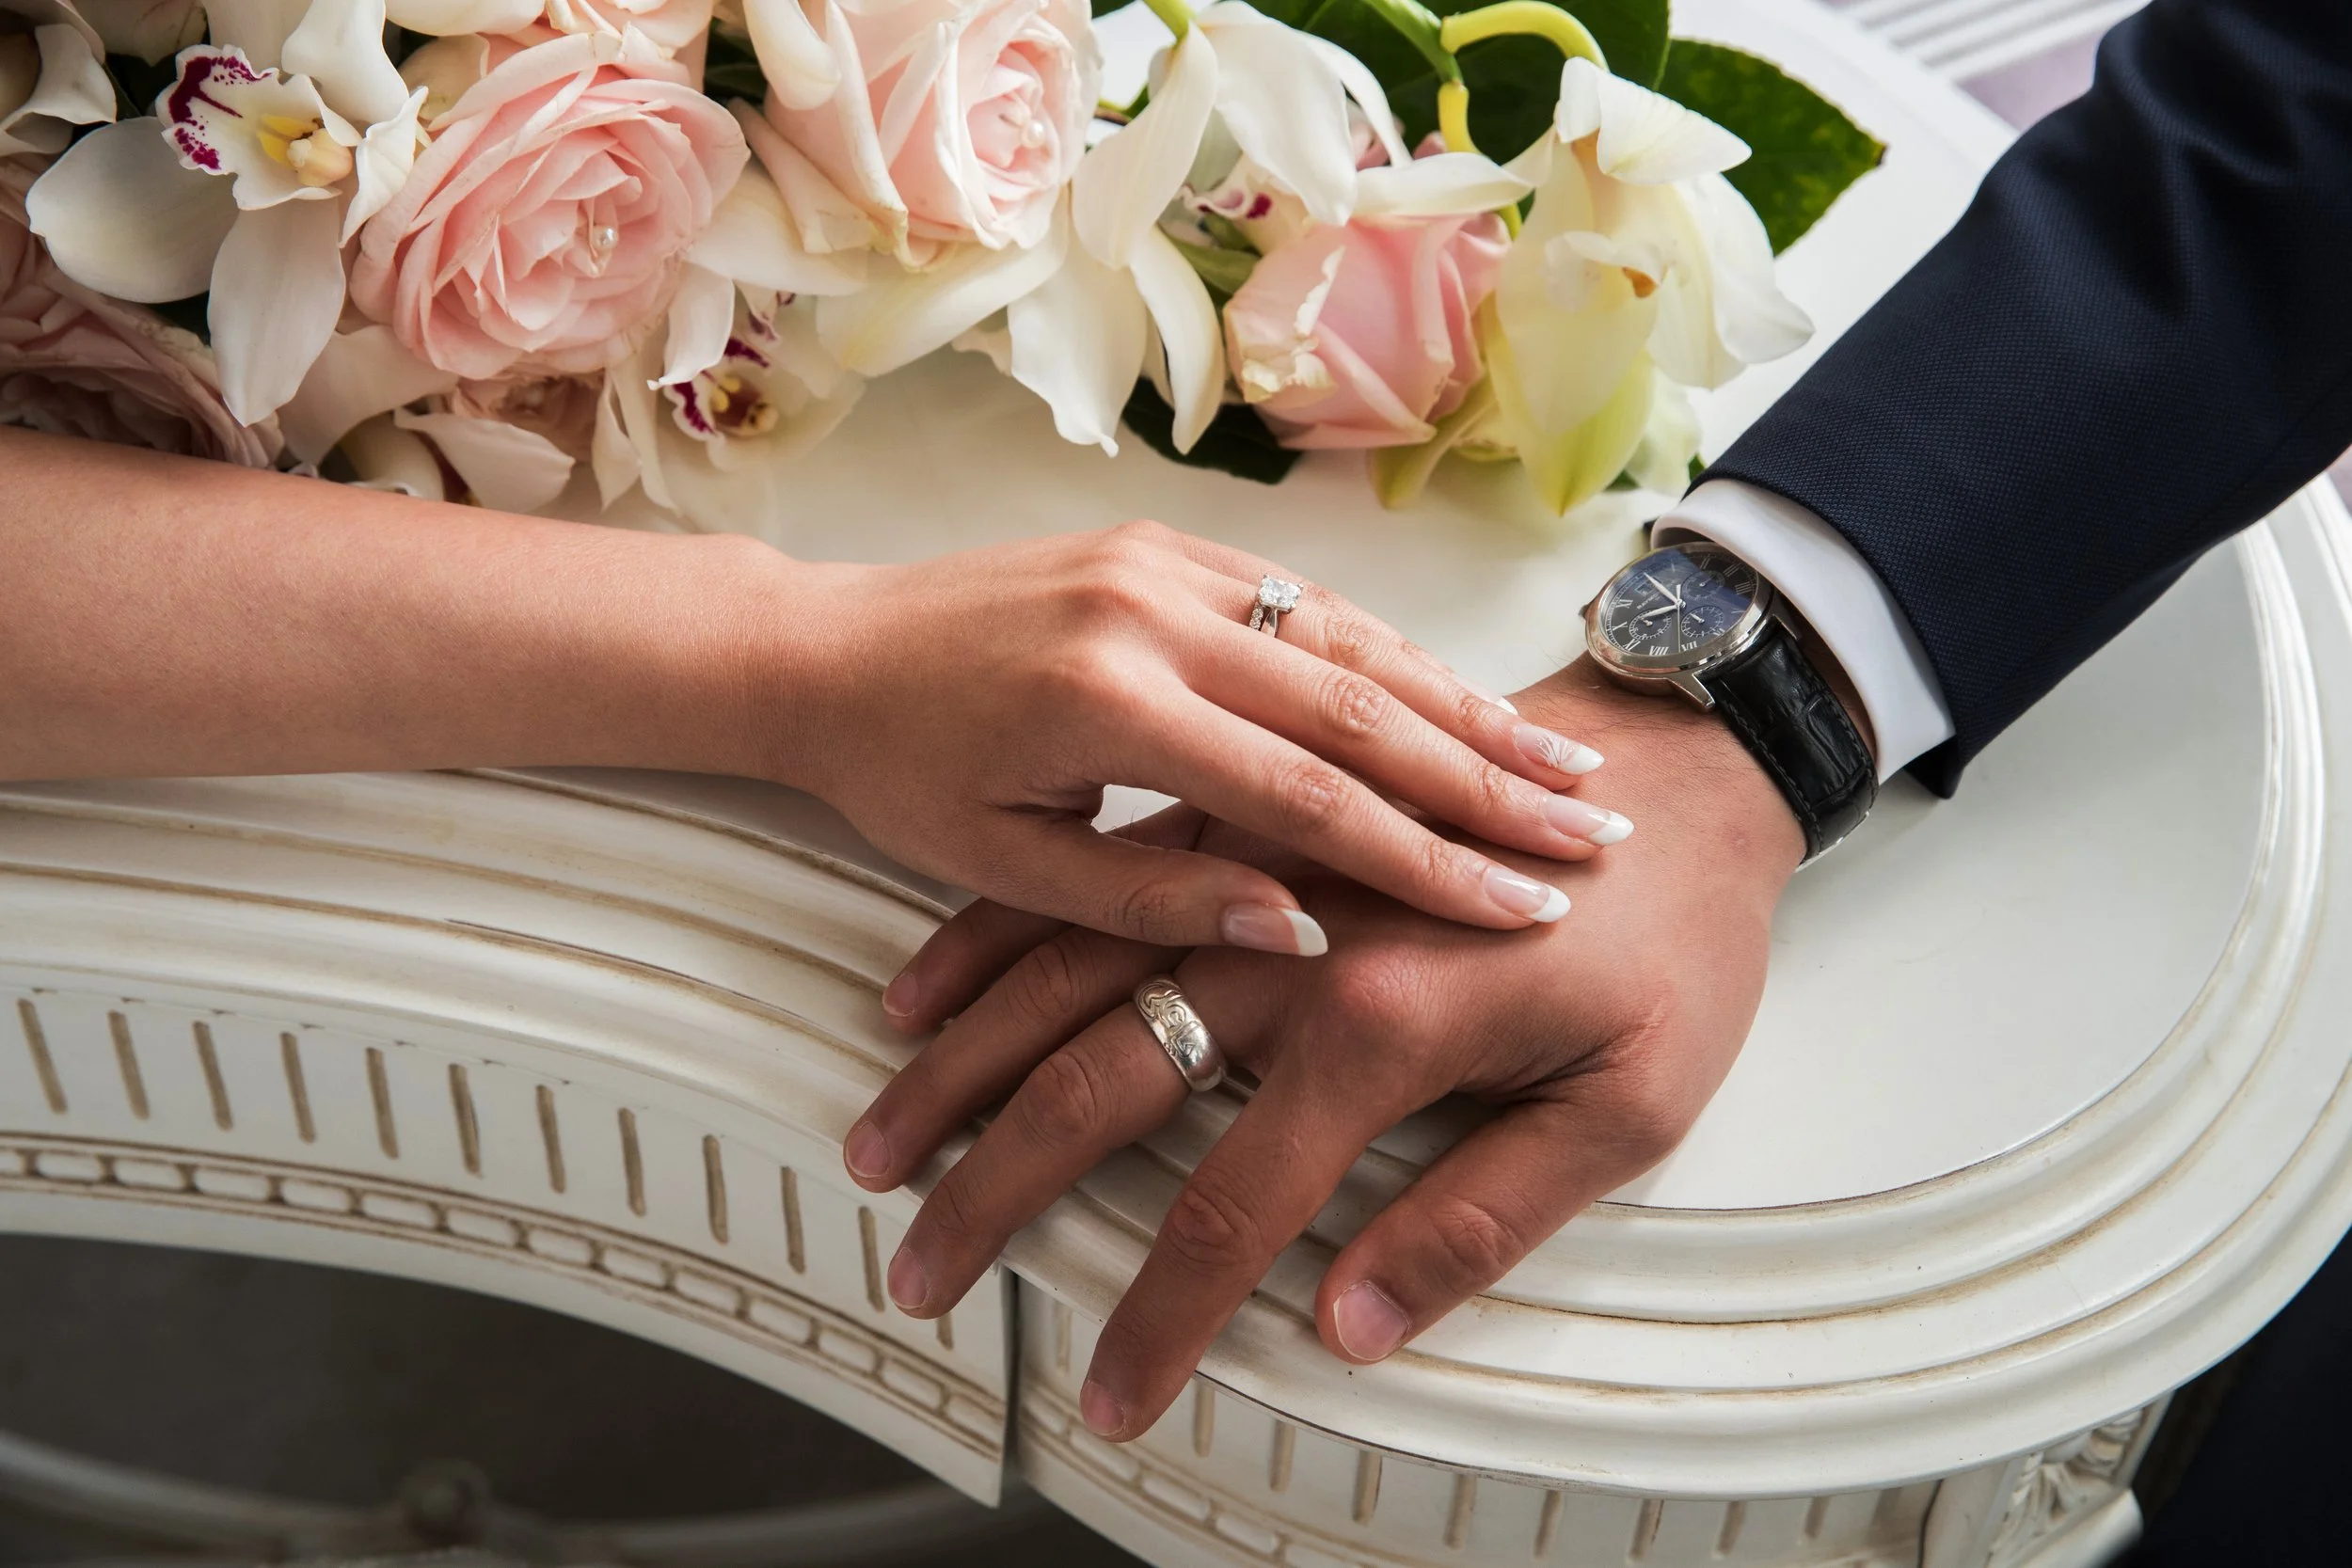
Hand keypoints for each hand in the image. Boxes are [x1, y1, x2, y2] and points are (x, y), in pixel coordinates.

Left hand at [764, 521, 1631, 959]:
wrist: (822, 647)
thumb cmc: (900, 769)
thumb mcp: (1006, 862)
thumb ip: (1153, 901)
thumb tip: (1300, 927)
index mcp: (1109, 702)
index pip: (1304, 795)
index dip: (1423, 858)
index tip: (1517, 904)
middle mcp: (1153, 611)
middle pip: (1359, 704)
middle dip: (1486, 776)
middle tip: (1592, 831)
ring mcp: (1168, 563)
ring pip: (1352, 639)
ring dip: (1464, 707)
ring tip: (1566, 766)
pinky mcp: (1170, 545)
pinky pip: (1310, 602)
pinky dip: (1398, 657)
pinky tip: (1468, 702)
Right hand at [842, 660, 1804, 1439]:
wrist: (1686, 760)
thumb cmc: (1678, 940)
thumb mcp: (1630, 1104)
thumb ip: (1481, 1218)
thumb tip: (1348, 1322)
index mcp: (1381, 1025)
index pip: (1235, 1208)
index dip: (1163, 1318)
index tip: (1107, 1399)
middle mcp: (1292, 942)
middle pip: (1102, 1081)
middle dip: (994, 1185)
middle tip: (918, 1265)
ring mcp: (1256, 870)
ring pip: (1067, 972)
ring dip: (966, 1062)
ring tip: (881, 1135)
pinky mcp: (1245, 824)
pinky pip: (1094, 882)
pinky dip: (999, 940)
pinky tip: (932, 987)